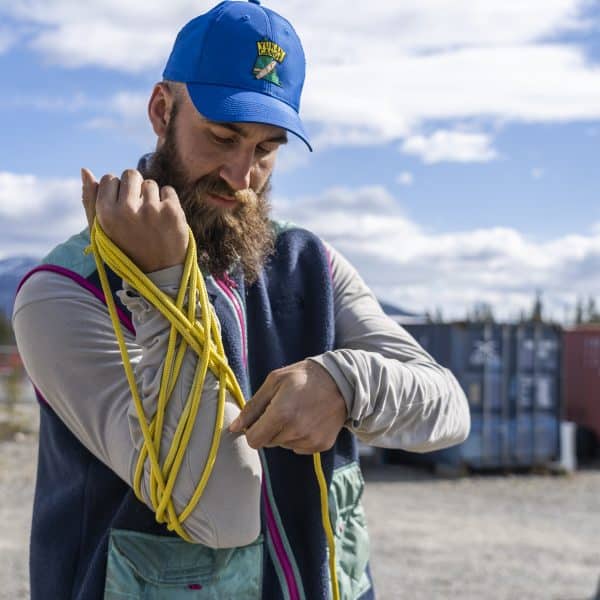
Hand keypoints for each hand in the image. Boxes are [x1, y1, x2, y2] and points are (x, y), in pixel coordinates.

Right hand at [81, 167, 188, 272]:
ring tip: (151, 219)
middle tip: (138, 210)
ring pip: (150, 183)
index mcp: (106, 214)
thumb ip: (90, 201)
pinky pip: (168, 190)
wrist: (159, 273)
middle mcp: (127, 210)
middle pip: (131, 174)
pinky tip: (165, 220)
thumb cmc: (126, 249)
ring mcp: (151, 210)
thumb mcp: (102, 230)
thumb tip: (85, 170)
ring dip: (152, 197)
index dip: (117, 191)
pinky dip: (168, 201)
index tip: (122, 207)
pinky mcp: (172, 211)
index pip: (109, 178)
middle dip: (135, 187)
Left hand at [229, 360, 347, 453]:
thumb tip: (234, 428)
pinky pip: (299, 447)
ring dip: (285, 433)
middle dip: (269, 429)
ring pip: (283, 445)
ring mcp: (310, 440)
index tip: (260, 419)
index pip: (253, 440)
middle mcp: (295, 431)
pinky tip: (309, 419)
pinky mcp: (321, 445)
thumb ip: (252, 406)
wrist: (342, 381)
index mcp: (281, 414)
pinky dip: (299, 437)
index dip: (252, 430)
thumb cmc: (304, 377)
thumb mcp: (274, 382)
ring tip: (298, 412)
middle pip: (268, 443)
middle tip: (283, 409)